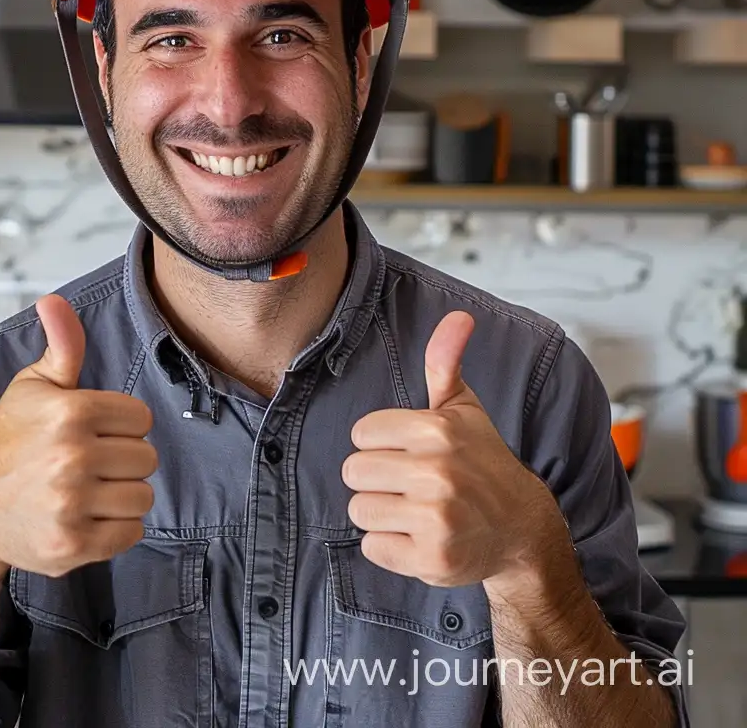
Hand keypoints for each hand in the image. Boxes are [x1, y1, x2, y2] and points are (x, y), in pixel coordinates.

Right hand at [0, 294, 155, 587]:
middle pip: (146, 458)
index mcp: (69, 412)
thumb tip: (54, 300)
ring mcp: (71, 504)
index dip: (120, 424)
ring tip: (89, 488)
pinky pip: (131, 532)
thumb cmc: (10, 439)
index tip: (94, 430)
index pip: (140, 418)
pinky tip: (88, 514)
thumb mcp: (32, 385)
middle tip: (90, 461)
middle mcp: (72, 457)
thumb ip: (61, 344)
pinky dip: (116, 527)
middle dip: (122, 459)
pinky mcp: (73, 544)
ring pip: (142, 497)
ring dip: (121, 494)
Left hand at [341, 312, 560, 591]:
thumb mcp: (464, 409)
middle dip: (376, 479)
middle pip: (354, 472)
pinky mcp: (432, 561)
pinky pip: (372, 548)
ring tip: (415, 511)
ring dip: (381, 514)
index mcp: (436, 431)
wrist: (522, 530)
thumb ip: (445, 361)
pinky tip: (419, 539)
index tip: (410, 452)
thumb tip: (460, 316)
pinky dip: (389, 547)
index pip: (360, 434)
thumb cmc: (481, 463)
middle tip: (411, 485)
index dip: (380, 444)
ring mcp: (436, 521)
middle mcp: (437, 475)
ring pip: (359, 509)